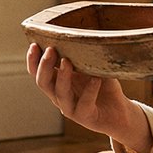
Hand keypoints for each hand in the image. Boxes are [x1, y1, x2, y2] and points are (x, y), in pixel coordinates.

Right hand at [26, 44, 148, 150]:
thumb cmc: (103, 86)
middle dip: (44, 66)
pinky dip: (89, 91)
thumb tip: (78, 34)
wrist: (119, 112)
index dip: (32, 60)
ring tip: (67, 61)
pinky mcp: (85, 117)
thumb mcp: (90, 67)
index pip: (37, 72)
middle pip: (43, 82)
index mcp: (57, 82)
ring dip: (63, 77)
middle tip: (51, 50)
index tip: (34, 44)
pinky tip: (95, 79)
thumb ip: (81, 55)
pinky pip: (84, 104)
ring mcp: (71, 108)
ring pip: (60, 93)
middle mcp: (59, 96)